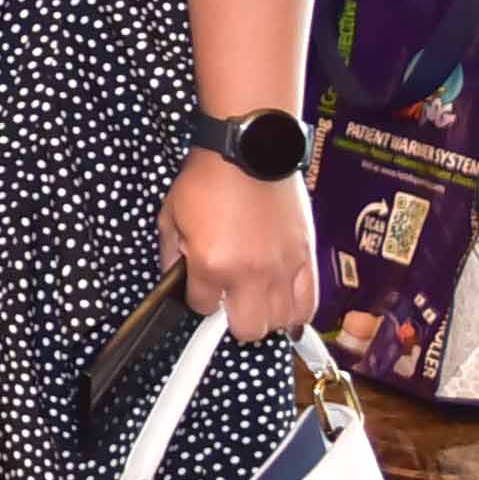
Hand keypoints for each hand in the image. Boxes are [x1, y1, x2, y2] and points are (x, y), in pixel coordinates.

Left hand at [159, 150, 316, 338]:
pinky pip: (309, 305)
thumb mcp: (170, 215)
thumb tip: (173, 277)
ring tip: (255, 301)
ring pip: (280, 324)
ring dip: (265, 318)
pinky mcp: (306, 259)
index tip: (200, 288)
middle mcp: (249, 274)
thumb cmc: (209, 177)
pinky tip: (285, 306)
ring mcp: (282, 269)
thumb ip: (170, 254)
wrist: (249, 150)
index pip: (202, 307)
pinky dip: (296, 313)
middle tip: (229, 301)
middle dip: (232, 320)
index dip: (198, 299)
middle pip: (246, 329)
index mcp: (211, 265)